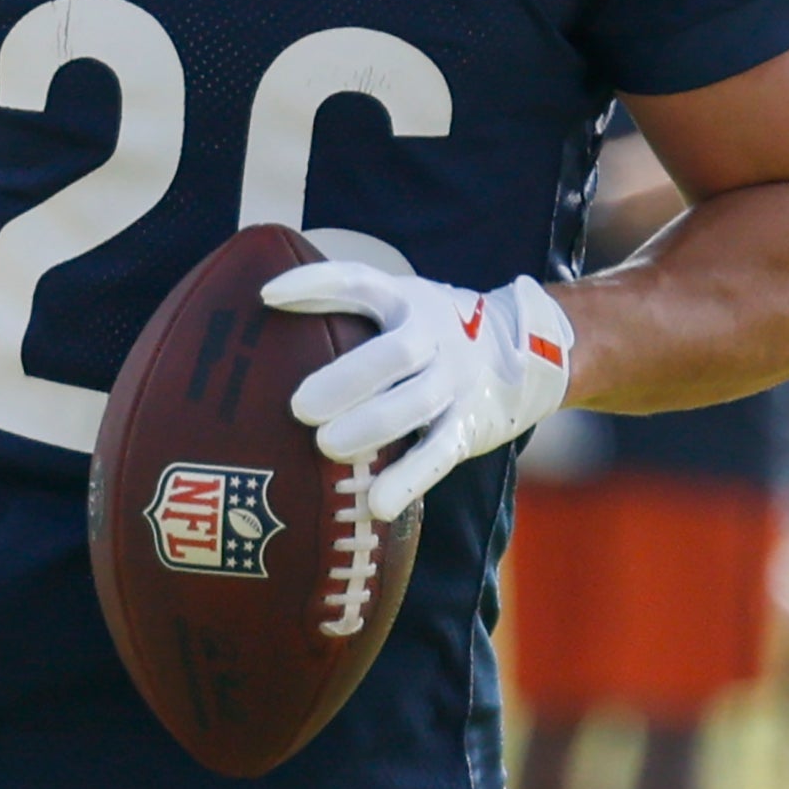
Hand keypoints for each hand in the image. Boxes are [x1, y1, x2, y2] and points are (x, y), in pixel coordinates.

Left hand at [264, 262, 574, 520]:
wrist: (528, 351)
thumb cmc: (433, 333)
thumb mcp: (402, 304)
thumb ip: (349, 311)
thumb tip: (259, 318)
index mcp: (407, 302)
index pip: (359, 284)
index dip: (315, 286)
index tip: (267, 295)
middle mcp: (434, 338)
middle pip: (393, 354)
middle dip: (346, 379)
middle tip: (299, 406)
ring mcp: (454, 383)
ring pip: (415, 405)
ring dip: (370, 427)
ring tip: (326, 446)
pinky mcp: (468, 426)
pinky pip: (438, 454)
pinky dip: (408, 479)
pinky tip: (377, 505)